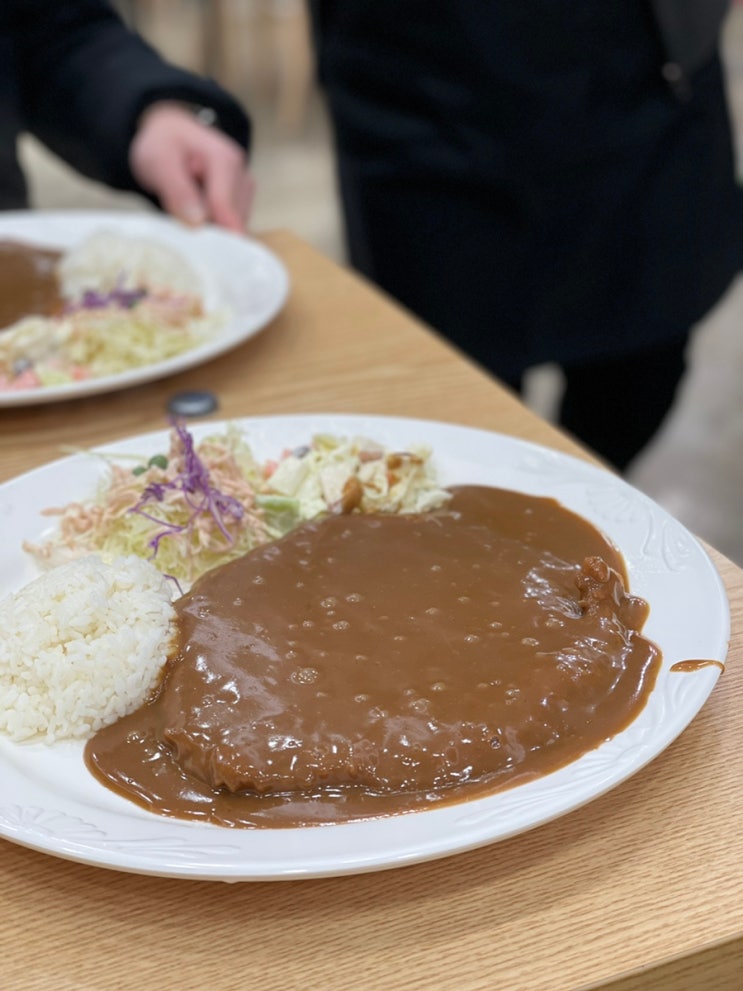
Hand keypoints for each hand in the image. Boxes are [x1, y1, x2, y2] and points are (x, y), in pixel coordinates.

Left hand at [129, 101, 254, 231]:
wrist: (167, 132)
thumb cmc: (162, 144)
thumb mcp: (159, 162)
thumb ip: (177, 191)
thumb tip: (198, 222)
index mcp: (225, 161)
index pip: (226, 209)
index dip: (212, 232)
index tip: (194, 246)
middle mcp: (242, 174)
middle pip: (233, 220)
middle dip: (209, 226)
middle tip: (180, 212)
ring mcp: (244, 187)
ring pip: (234, 225)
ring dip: (211, 226)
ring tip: (188, 205)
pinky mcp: (241, 199)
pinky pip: (231, 223)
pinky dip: (214, 224)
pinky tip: (198, 210)